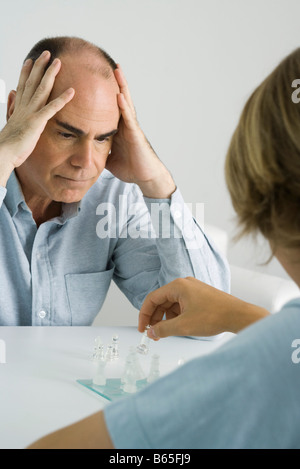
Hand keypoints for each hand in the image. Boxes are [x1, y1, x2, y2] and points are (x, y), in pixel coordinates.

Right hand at [0, 51, 73, 184]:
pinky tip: (72, 91)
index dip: (26, 72)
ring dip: (50, 74)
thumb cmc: (9, 143)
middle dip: (40, 66)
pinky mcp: (37, 122)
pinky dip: (62, 99)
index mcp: (18, 107)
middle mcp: (24, 106)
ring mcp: (31, 113)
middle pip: (33, 82)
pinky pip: (52, 108)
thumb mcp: (11, 123)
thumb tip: (12, 93)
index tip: (30, 60)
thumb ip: (12, 107)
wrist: (4, 152)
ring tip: (59, 62)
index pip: (23, 85)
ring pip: (42, 89)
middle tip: (47, 53)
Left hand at [105, 64, 175, 197]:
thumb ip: (100, 151)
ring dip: (122, 86)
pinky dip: (124, 106)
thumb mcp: (109, 158)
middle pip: (119, 98)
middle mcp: (126, 124)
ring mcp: (132, 128)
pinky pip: (129, 118)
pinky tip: (119, 95)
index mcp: (120, 128)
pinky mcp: (136, 135)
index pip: (110, 106)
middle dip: (115, 81)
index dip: (104, 91)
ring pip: (126, 103)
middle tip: (107, 63)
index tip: (95, 77)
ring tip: (116, 70)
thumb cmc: (131, 168)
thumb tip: (87, 150)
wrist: (146, 177)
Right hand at [138, 277, 269, 337]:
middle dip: (156, 318)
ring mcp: (193, 289)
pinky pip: (182, 305)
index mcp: (178, 286)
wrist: (238, 315)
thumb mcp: (184, 326)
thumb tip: (151, 333)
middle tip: (154, 334)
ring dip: (167, 318)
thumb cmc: (215, 316)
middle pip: (161, 301)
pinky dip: (177, 316)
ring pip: (172, 304)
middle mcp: (184, 284)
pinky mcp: (200, 296)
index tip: (142, 328)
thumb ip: (163, 329)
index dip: (145, 315)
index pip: (152, 298)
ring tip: (167, 333)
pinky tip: (179, 327)